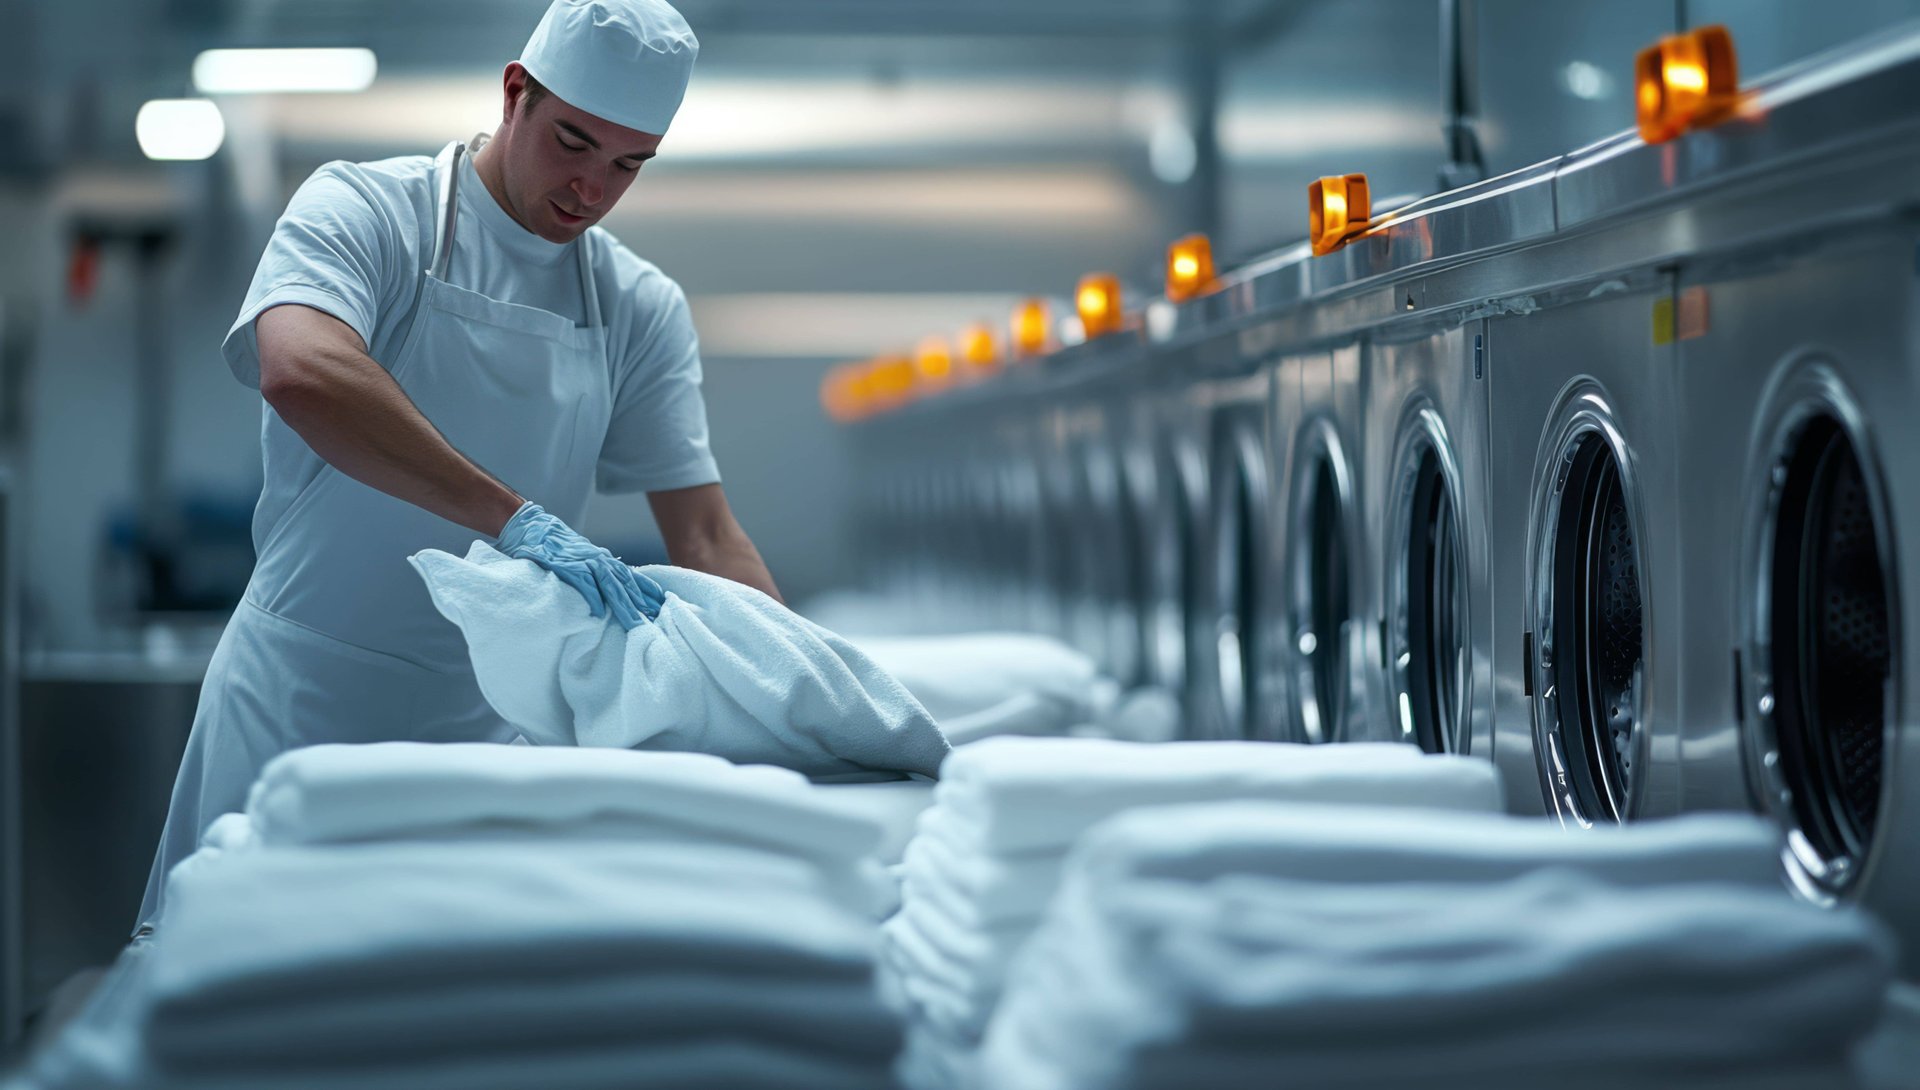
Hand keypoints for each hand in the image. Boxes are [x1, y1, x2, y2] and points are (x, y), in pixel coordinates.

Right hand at [494, 502, 664, 629]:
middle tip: (657, 619)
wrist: (532, 527)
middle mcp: (599, 560)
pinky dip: (592, 600)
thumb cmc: (557, 546)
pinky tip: (598, 614)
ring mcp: (585, 563)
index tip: (663, 604)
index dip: (648, 590)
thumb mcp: (583, 556)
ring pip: (611, 586)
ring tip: (636, 622)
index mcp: (604, 559)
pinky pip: (584, 586)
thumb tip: (610, 589)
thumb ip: (597, 571)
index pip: (632, 577)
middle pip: (626, 584)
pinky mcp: (568, 567)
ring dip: (624, 605)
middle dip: (642, 602)